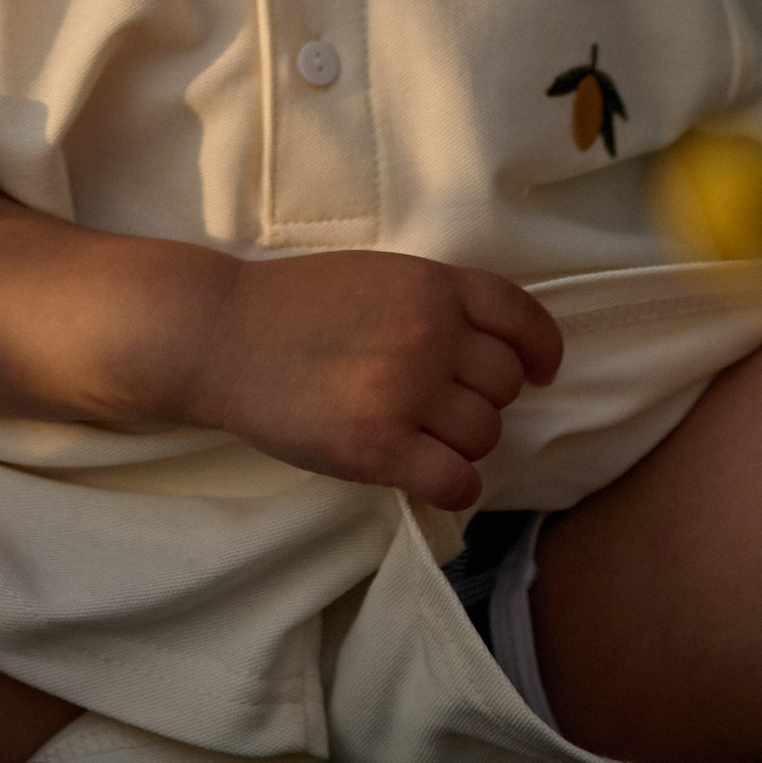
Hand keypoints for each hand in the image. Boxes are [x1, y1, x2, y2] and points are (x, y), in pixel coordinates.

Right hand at [183, 251, 561, 511]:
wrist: (221, 334)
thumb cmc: (293, 305)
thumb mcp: (377, 276)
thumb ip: (434, 303)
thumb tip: (493, 353)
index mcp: (431, 284)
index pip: (521, 318)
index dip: (540, 350)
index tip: (539, 372)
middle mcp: (429, 333)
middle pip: (504, 384)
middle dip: (482, 399)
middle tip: (442, 406)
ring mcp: (405, 391)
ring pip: (484, 434)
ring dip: (462, 442)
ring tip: (420, 436)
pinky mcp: (378, 446)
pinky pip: (456, 480)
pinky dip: (455, 486)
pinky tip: (431, 477)